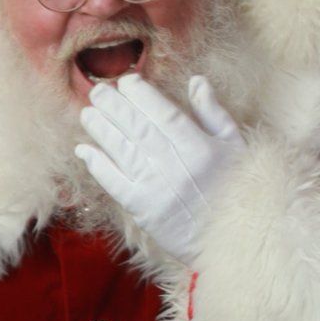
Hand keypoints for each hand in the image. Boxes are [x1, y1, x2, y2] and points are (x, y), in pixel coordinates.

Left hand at [74, 72, 244, 263]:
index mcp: (199, 146)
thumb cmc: (234, 189)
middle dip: (113, 106)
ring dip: (100, 130)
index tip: (127, 82)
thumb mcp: (234, 147)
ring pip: (122, 150)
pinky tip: (84, 150)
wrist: (230, 239)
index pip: (164, 113)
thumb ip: (214, 113)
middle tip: (97, 92)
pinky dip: (97, 164)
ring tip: (87, 114)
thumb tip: (197, 81)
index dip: (141, 95)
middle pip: (137, 127)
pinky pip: (114, 182)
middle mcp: (175, 164)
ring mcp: (157, 187)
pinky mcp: (143, 209)